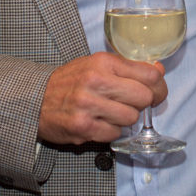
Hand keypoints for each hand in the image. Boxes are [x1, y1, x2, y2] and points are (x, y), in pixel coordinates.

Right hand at [39, 52, 166, 144]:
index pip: (148, 74)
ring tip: (112, 112)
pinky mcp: (83, 127)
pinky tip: (100, 122)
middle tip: (134, 104)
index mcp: (103, 62)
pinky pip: (115, 133)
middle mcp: (96, 81)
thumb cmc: (71, 81)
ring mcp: (88, 105)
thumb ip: (128, 67)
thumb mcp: (97, 64)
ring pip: (131, 118)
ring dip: (126, 118)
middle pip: (144, 97)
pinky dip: (112, 131)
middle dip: (143, 103)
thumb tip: (159, 70)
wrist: (35, 99)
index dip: (159, 86)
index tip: (157, 91)